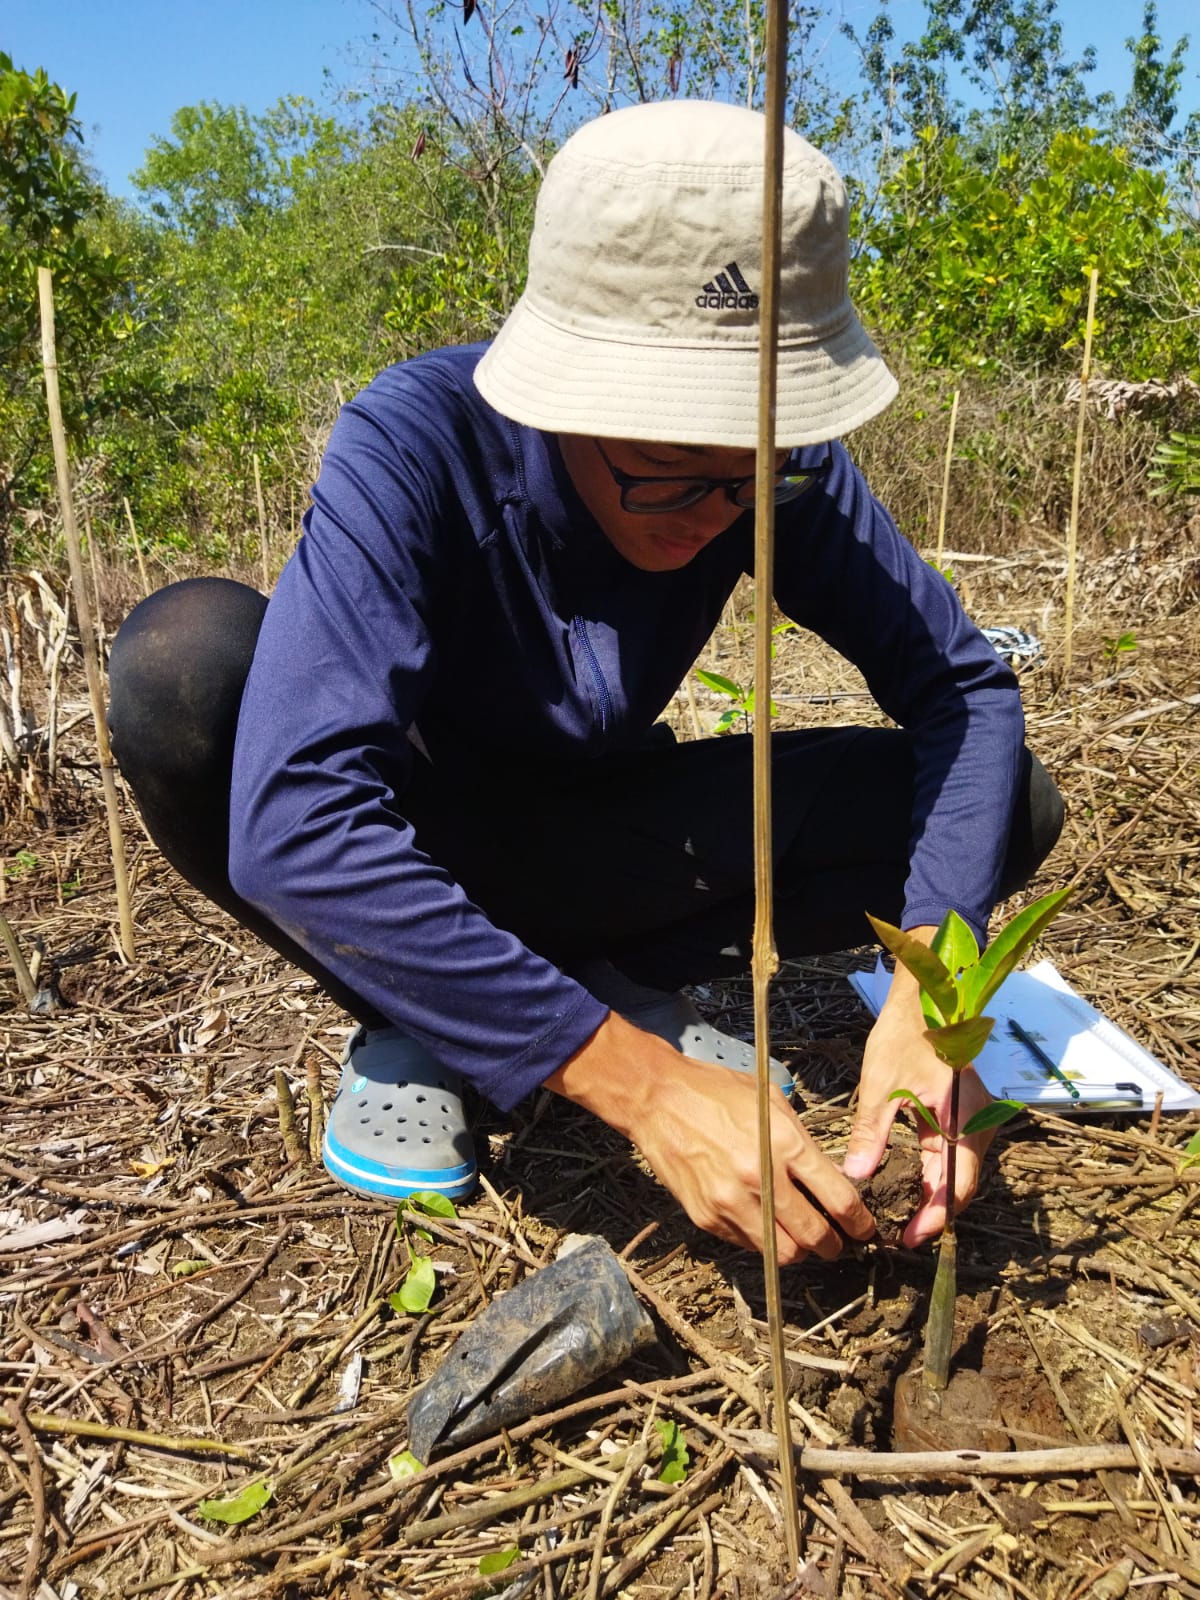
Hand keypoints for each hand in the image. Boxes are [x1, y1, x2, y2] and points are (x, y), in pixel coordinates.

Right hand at [546, 1011, 874, 1263]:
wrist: (658, 1099)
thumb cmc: (718, 1092)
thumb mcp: (772, 1103)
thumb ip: (803, 1144)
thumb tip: (832, 1178)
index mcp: (785, 1146)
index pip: (838, 1200)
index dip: (859, 1222)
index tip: (865, 1229)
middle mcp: (761, 1180)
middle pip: (815, 1236)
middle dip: (834, 1246)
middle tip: (839, 1244)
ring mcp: (731, 1203)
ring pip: (783, 1252)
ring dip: (800, 1250)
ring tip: (804, 1240)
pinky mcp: (707, 1216)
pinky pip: (747, 1244)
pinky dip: (764, 1241)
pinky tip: (766, 1225)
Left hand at [843, 927, 994, 1246]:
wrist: (926, 998)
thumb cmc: (904, 1035)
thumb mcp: (881, 1084)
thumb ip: (871, 1132)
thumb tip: (856, 1175)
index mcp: (964, 1118)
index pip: (957, 1184)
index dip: (934, 1217)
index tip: (909, 1239)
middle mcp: (978, 1123)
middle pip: (961, 1183)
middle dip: (933, 1213)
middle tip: (901, 1237)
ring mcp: (974, 1119)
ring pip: (958, 1171)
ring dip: (935, 1195)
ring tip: (902, 1219)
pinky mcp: (962, 1114)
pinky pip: (954, 1153)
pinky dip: (935, 1174)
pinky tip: (909, 1187)